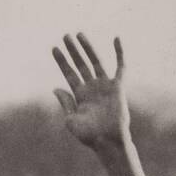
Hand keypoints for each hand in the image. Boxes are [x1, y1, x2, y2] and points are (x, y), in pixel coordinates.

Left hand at [52, 33, 129, 149]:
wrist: (108, 141)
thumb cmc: (89, 136)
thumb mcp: (71, 120)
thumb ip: (65, 103)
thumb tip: (55, 88)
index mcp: (79, 95)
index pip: (69, 73)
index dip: (62, 61)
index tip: (54, 48)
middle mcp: (91, 88)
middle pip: (80, 64)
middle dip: (73, 50)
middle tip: (65, 36)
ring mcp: (105, 86)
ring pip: (95, 61)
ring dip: (88, 47)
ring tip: (79, 34)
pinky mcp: (118, 87)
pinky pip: (121, 66)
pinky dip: (119, 52)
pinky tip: (116, 39)